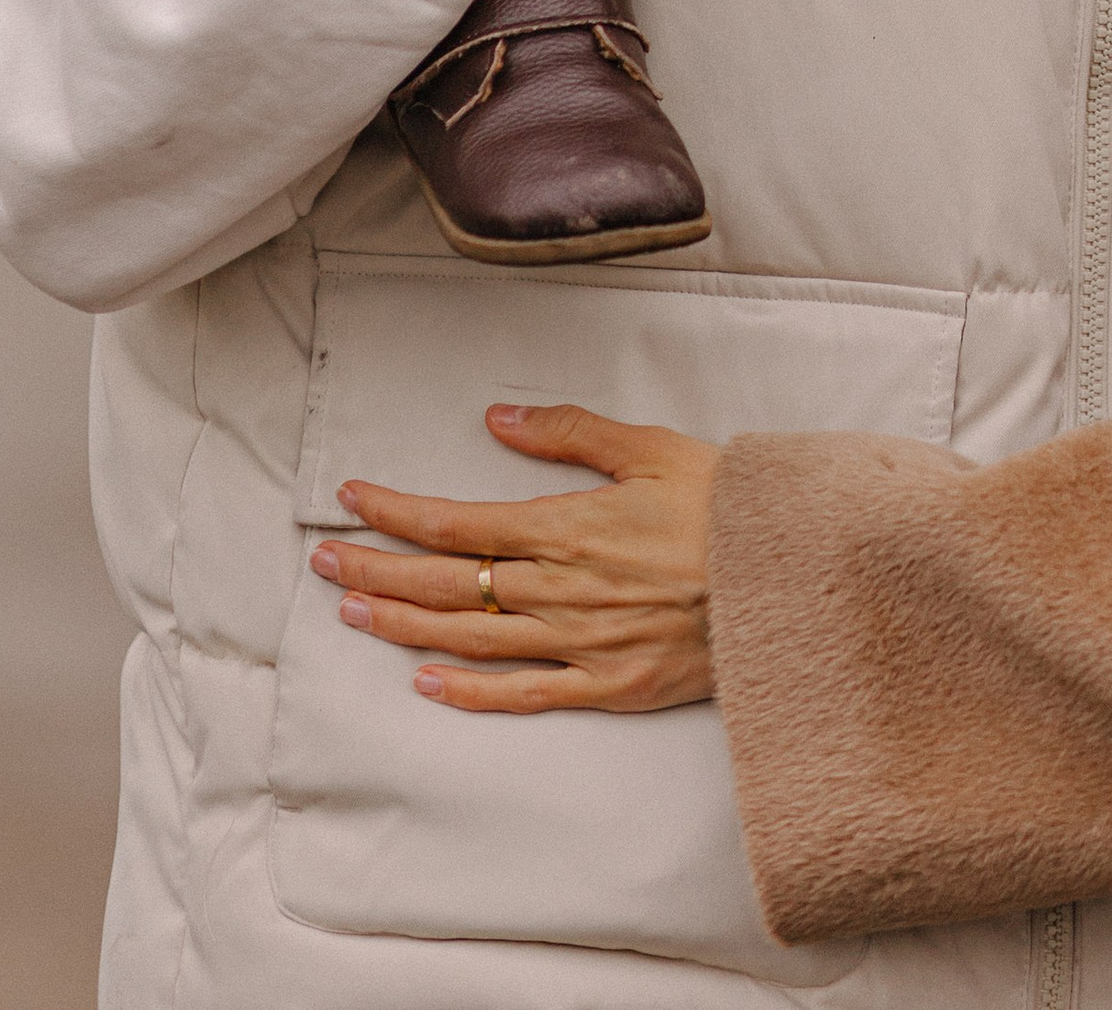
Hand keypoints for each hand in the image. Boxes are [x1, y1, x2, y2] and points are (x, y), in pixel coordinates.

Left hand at [313, 402, 718, 713]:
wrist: (790, 577)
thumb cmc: (724, 504)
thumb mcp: (650, 447)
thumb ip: (570, 431)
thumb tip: (500, 416)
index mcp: (567, 526)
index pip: (458, 522)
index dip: (396, 513)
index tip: (351, 499)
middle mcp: (559, 589)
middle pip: (447, 584)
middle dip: (376, 572)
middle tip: (322, 565)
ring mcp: (579, 643)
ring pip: (469, 640)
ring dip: (403, 627)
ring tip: (351, 616)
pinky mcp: (606, 685)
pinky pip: (523, 695)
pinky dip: (469, 692)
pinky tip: (427, 684)